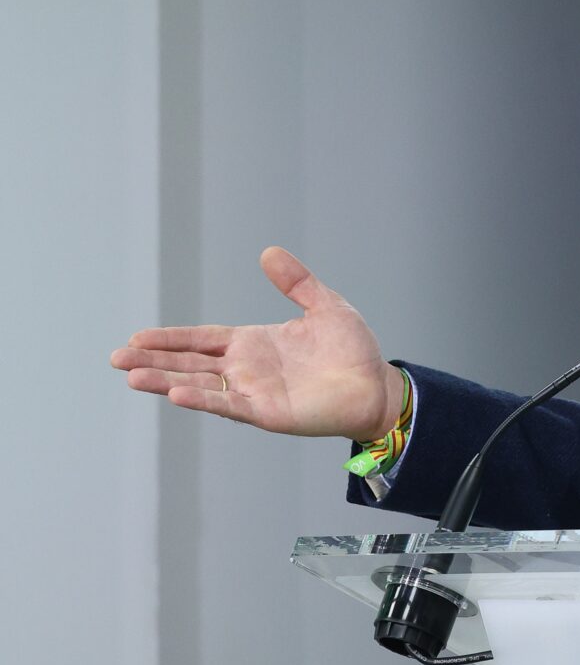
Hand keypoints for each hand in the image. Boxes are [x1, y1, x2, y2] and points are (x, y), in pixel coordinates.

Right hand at [111, 247, 404, 440]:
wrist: (378, 386)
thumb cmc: (353, 350)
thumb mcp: (324, 306)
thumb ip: (296, 282)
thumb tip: (268, 252)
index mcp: (254, 343)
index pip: (201, 340)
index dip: (170, 338)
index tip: (137, 337)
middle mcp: (247, 369)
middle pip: (190, 363)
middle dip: (153, 360)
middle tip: (116, 358)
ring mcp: (254, 392)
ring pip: (199, 385)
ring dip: (165, 381)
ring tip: (131, 376)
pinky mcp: (268, 412)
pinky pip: (229, 404)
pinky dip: (203, 399)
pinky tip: (176, 393)